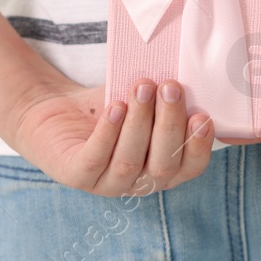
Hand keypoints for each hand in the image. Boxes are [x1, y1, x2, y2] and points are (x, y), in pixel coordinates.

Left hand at [8, 77, 215, 195]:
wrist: (59, 110)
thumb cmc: (112, 105)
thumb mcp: (145, 102)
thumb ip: (168, 99)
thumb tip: (195, 76)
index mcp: (164, 168)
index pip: (190, 167)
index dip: (199, 146)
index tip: (202, 115)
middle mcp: (140, 183)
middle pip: (162, 165)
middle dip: (169, 124)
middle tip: (170, 87)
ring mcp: (107, 184)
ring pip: (130, 161)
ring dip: (139, 123)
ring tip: (142, 87)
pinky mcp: (76, 176)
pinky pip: (95, 159)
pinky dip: (108, 132)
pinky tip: (116, 107)